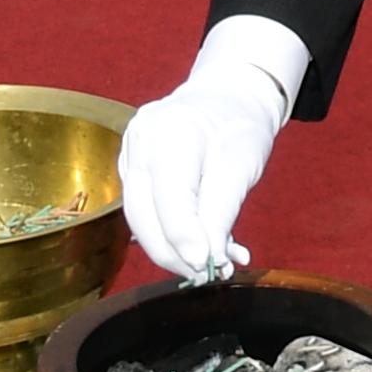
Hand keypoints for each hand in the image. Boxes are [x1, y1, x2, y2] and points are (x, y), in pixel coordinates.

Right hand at [117, 18, 307, 281]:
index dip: (184, 237)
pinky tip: (199, 246)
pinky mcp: (130, 168)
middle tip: (209, 274)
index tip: (206, 266)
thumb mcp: (242, 165)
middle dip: (175, 253)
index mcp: (171, 131)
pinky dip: (170, 232)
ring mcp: (129, 153)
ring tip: (210, 264)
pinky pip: (144, 209)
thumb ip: (221, 212)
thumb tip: (207, 260)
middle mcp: (140, 140)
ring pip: (140, 217)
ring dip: (173, 249)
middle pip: (144, 213)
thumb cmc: (239, 126)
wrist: (227, 97)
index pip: (170, 196)